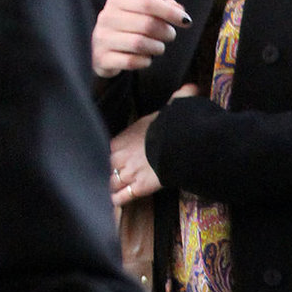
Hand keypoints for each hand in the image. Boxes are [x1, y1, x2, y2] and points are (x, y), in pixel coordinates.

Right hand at [92, 0, 190, 77]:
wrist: (100, 51)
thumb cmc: (127, 28)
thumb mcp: (141, 13)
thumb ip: (162, 7)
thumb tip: (179, 9)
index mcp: (116, 1)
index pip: (148, 2)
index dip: (170, 12)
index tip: (186, 21)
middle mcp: (106, 17)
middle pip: (146, 23)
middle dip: (166, 32)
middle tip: (170, 36)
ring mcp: (101, 39)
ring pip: (139, 43)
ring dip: (157, 48)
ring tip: (159, 48)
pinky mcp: (101, 59)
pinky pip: (131, 61)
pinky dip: (145, 61)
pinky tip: (146, 59)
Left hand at [109, 85, 200, 208]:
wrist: (178, 144)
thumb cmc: (173, 125)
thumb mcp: (173, 107)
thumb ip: (179, 98)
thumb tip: (192, 88)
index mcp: (123, 138)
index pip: (107, 148)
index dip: (107, 154)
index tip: (108, 158)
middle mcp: (121, 156)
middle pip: (104, 167)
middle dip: (103, 172)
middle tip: (100, 178)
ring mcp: (128, 173)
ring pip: (110, 183)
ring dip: (107, 187)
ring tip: (102, 193)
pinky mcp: (138, 188)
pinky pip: (121, 197)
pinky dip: (116, 201)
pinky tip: (112, 204)